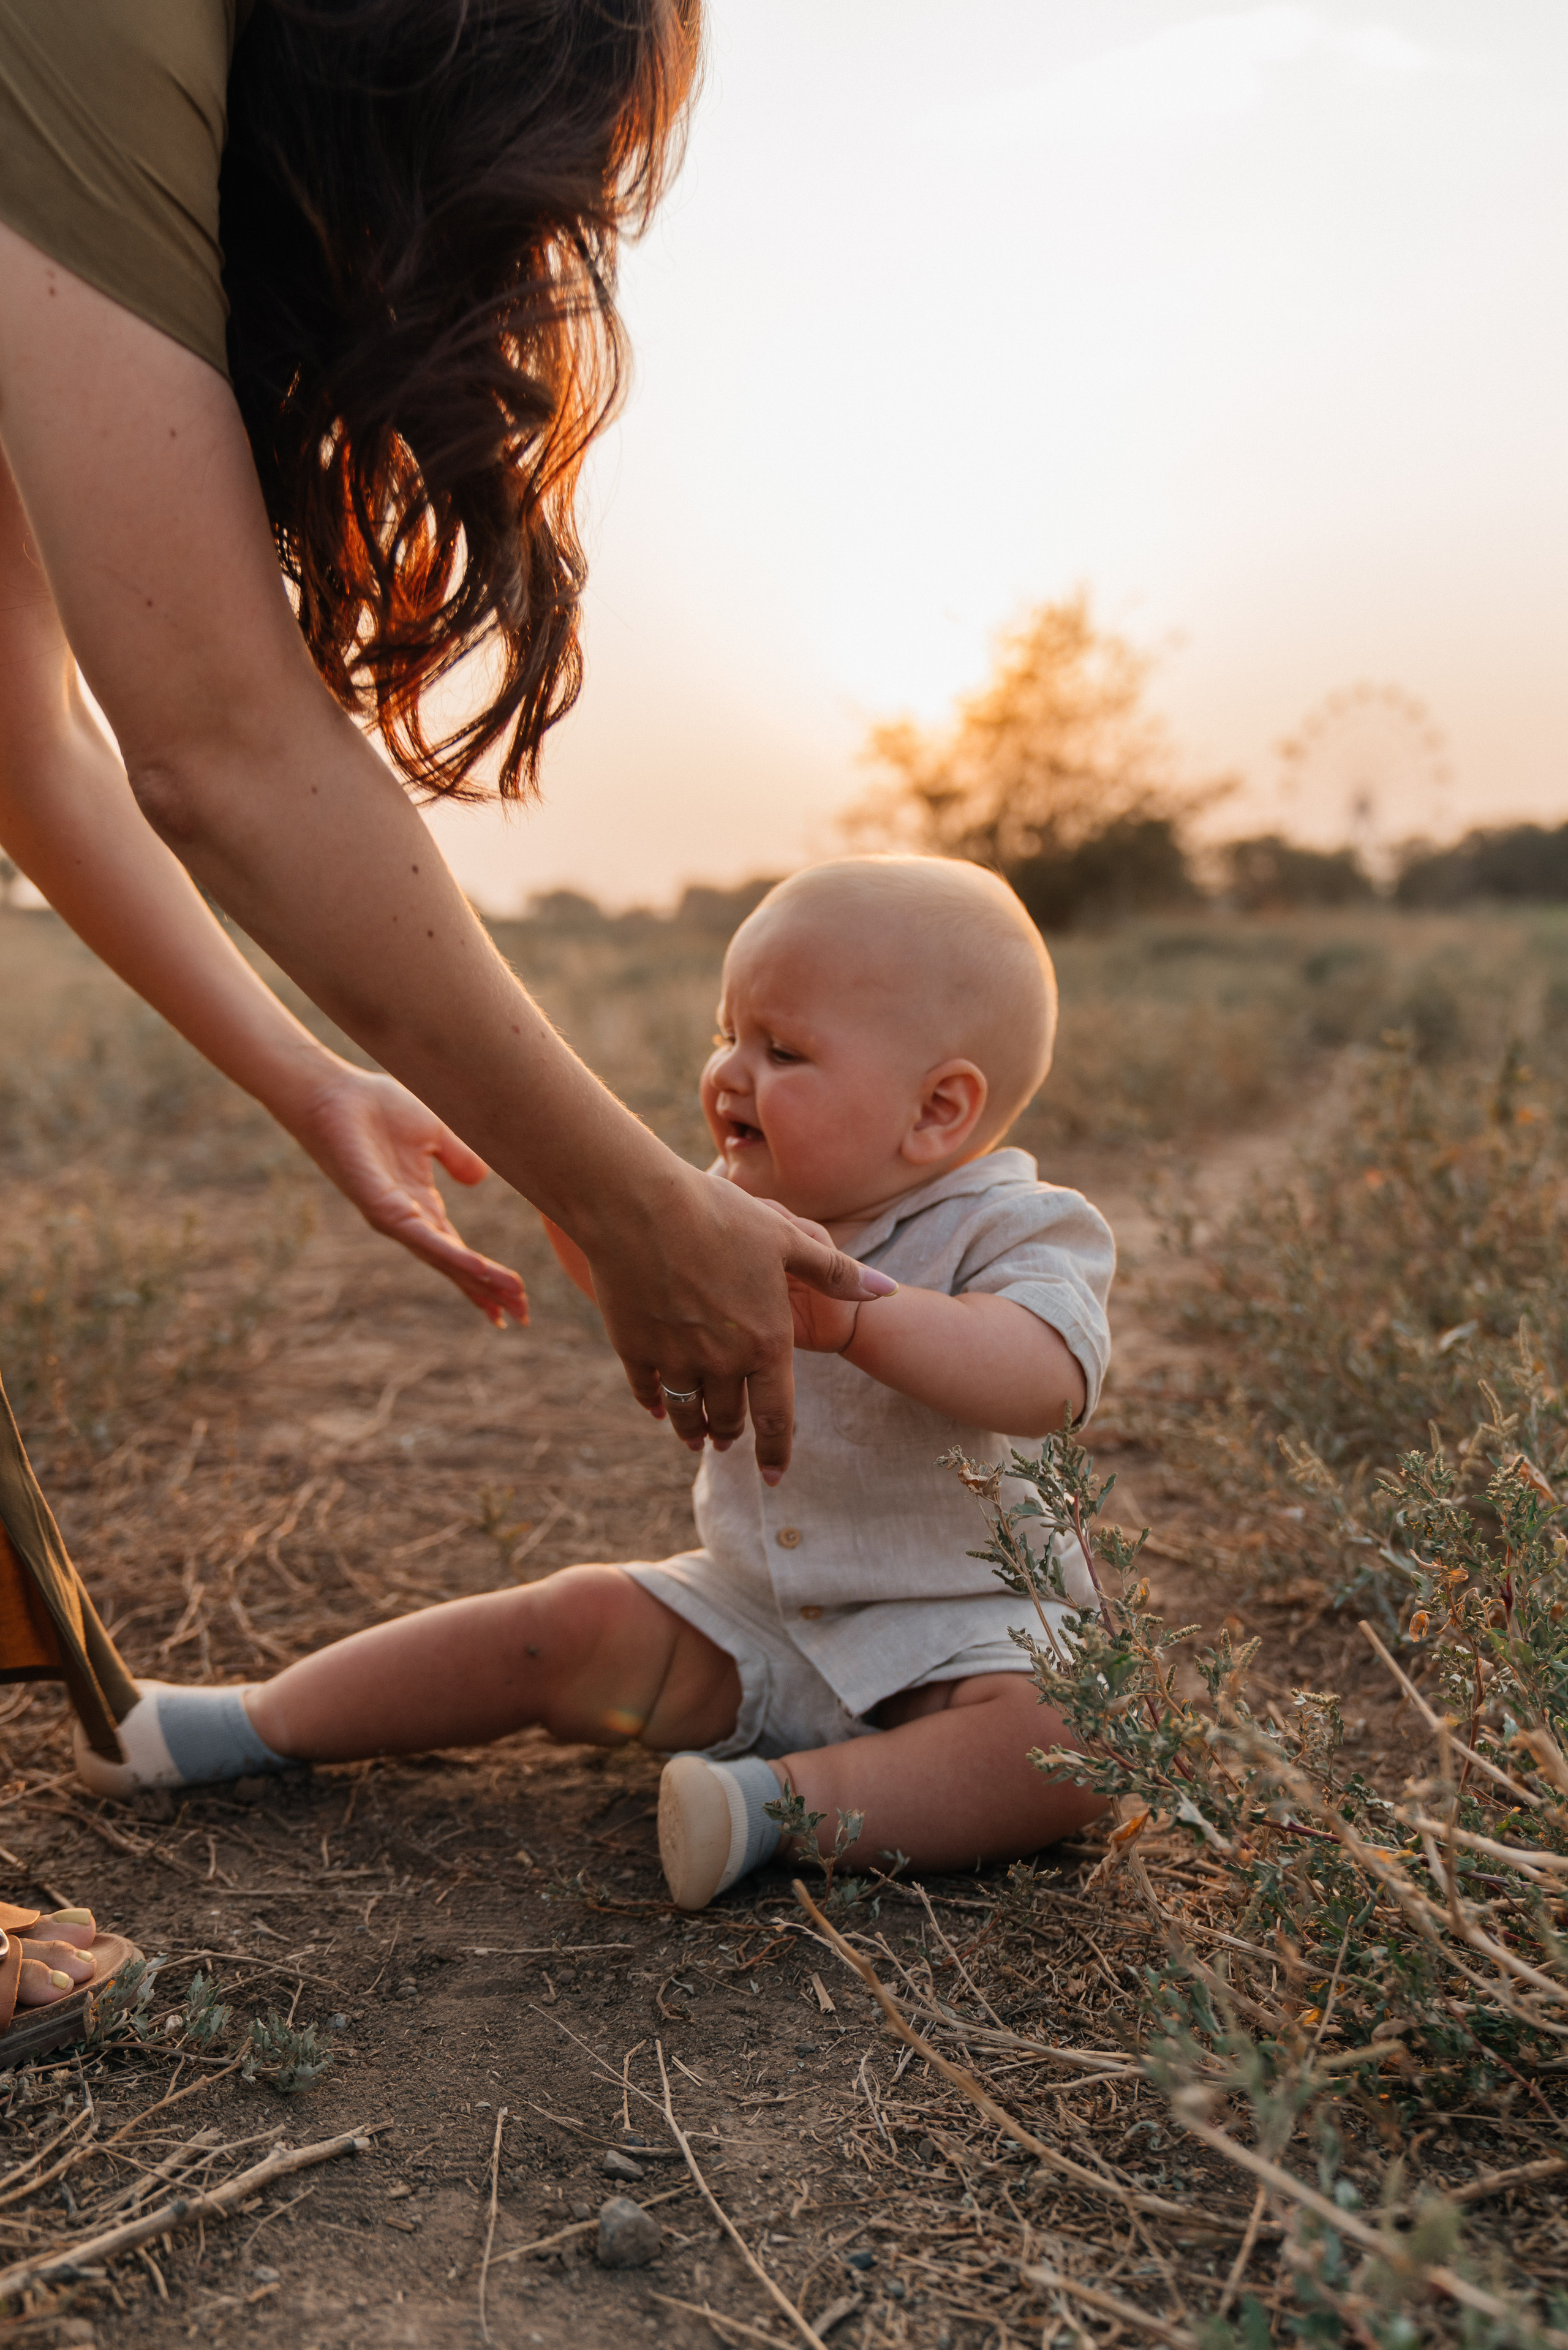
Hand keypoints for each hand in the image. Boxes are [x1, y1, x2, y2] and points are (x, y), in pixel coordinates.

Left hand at [289, 1063, 527, 1326]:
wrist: (336, 1093)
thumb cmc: (376, 1108)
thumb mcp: (435, 1132)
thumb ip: (458, 1157)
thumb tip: (480, 1179)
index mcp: (420, 1205)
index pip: (458, 1250)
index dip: (486, 1275)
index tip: (514, 1297)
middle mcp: (407, 1219)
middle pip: (454, 1266)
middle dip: (488, 1291)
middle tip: (521, 1317)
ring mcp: (393, 1218)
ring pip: (442, 1259)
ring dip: (478, 1281)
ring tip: (510, 1300)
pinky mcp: (380, 1208)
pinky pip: (423, 1238)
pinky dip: (452, 1256)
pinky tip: (477, 1269)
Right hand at [578, 1166, 894, 1480]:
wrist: (641, 1206)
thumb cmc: (721, 1215)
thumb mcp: (788, 1239)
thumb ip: (836, 1274)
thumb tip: (887, 1290)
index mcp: (765, 1341)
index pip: (778, 1416)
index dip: (776, 1452)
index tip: (774, 1477)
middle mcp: (722, 1361)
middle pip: (729, 1418)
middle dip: (732, 1436)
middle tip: (730, 1443)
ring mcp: (675, 1359)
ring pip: (688, 1412)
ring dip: (695, 1430)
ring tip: (697, 1439)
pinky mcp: (634, 1348)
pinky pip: (648, 1391)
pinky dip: (656, 1404)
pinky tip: (658, 1408)